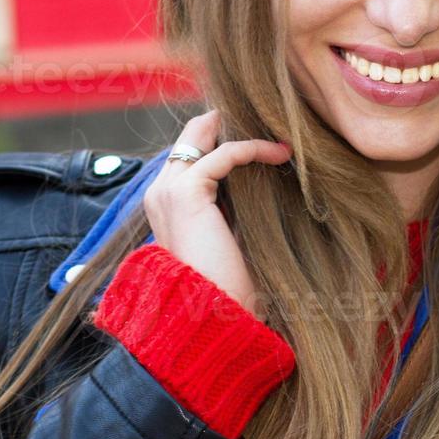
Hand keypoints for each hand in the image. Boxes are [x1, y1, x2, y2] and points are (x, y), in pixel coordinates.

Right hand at [140, 109, 292, 318]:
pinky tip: (279, 153)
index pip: (189, 156)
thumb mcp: (226, 240)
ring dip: (243, 132)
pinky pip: (224, 153)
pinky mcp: (186, 191)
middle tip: (268, 125)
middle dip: (227, 125)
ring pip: (203, 136)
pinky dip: (253, 148)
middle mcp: (160, 193)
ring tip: (279, 140)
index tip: (260, 142)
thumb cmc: (224, 289)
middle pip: (191, 136)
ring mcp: (169, 190)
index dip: (220, 141)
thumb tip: (263, 188)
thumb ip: (231, 211)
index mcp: (165, 206)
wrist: (210, 314)